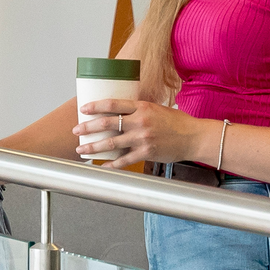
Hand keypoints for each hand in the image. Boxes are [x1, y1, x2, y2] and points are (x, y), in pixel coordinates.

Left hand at [73, 95, 201, 169]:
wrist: (194, 137)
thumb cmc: (176, 123)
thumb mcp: (155, 108)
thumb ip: (137, 111)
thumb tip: (117, 113)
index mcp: (141, 106)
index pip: (112, 104)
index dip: (94, 106)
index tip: (83, 109)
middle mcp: (140, 121)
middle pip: (106, 123)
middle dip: (87, 128)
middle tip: (76, 131)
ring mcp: (142, 138)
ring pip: (110, 143)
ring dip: (93, 147)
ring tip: (81, 150)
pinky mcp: (146, 153)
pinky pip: (124, 160)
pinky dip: (111, 164)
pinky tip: (103, 165)